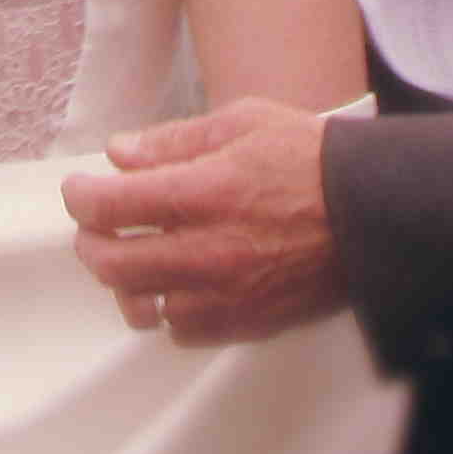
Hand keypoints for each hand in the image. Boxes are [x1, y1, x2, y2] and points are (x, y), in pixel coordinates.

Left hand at [61, 98, 343, 342]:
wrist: (373, 212)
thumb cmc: (308, 158)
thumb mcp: (240, 123)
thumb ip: (173, 140)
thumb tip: (119, 154)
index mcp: (202, 192)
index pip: (110, 207)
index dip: (80, 198)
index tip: (80, 190)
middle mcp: (208, 250)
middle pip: (114, 265)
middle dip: (90, 244)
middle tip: (95, 228)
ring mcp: (227, 293)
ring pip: (144, 305)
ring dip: (127, 283)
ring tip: (133, 258)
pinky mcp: (248, 321)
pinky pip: (185, 330)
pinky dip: (169, 309)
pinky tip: (176, 283)